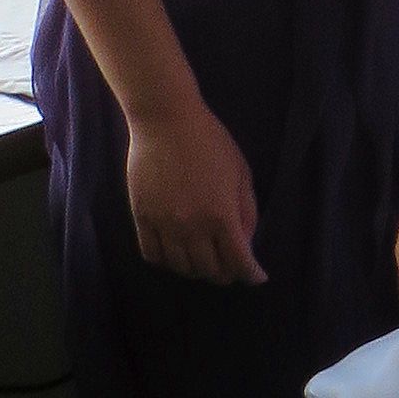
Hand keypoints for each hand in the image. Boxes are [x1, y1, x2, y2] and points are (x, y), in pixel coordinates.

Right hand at [125, 100, 265, 284]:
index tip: (256, 277)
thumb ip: (246, 211)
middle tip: (230, 268)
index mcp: (222, 215)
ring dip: (197, 271)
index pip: (239, 261)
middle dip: (225, 274)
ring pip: (181, 268)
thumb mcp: (241, 173)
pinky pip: (152, 254)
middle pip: (210, 270)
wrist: (165, 121)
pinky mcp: (142, 218)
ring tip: (204, 263)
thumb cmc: (210, 141)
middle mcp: (192, 227)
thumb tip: (246, 242)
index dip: (251, 274)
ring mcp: (164, 225)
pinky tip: (176, 255)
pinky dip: (167, 262)